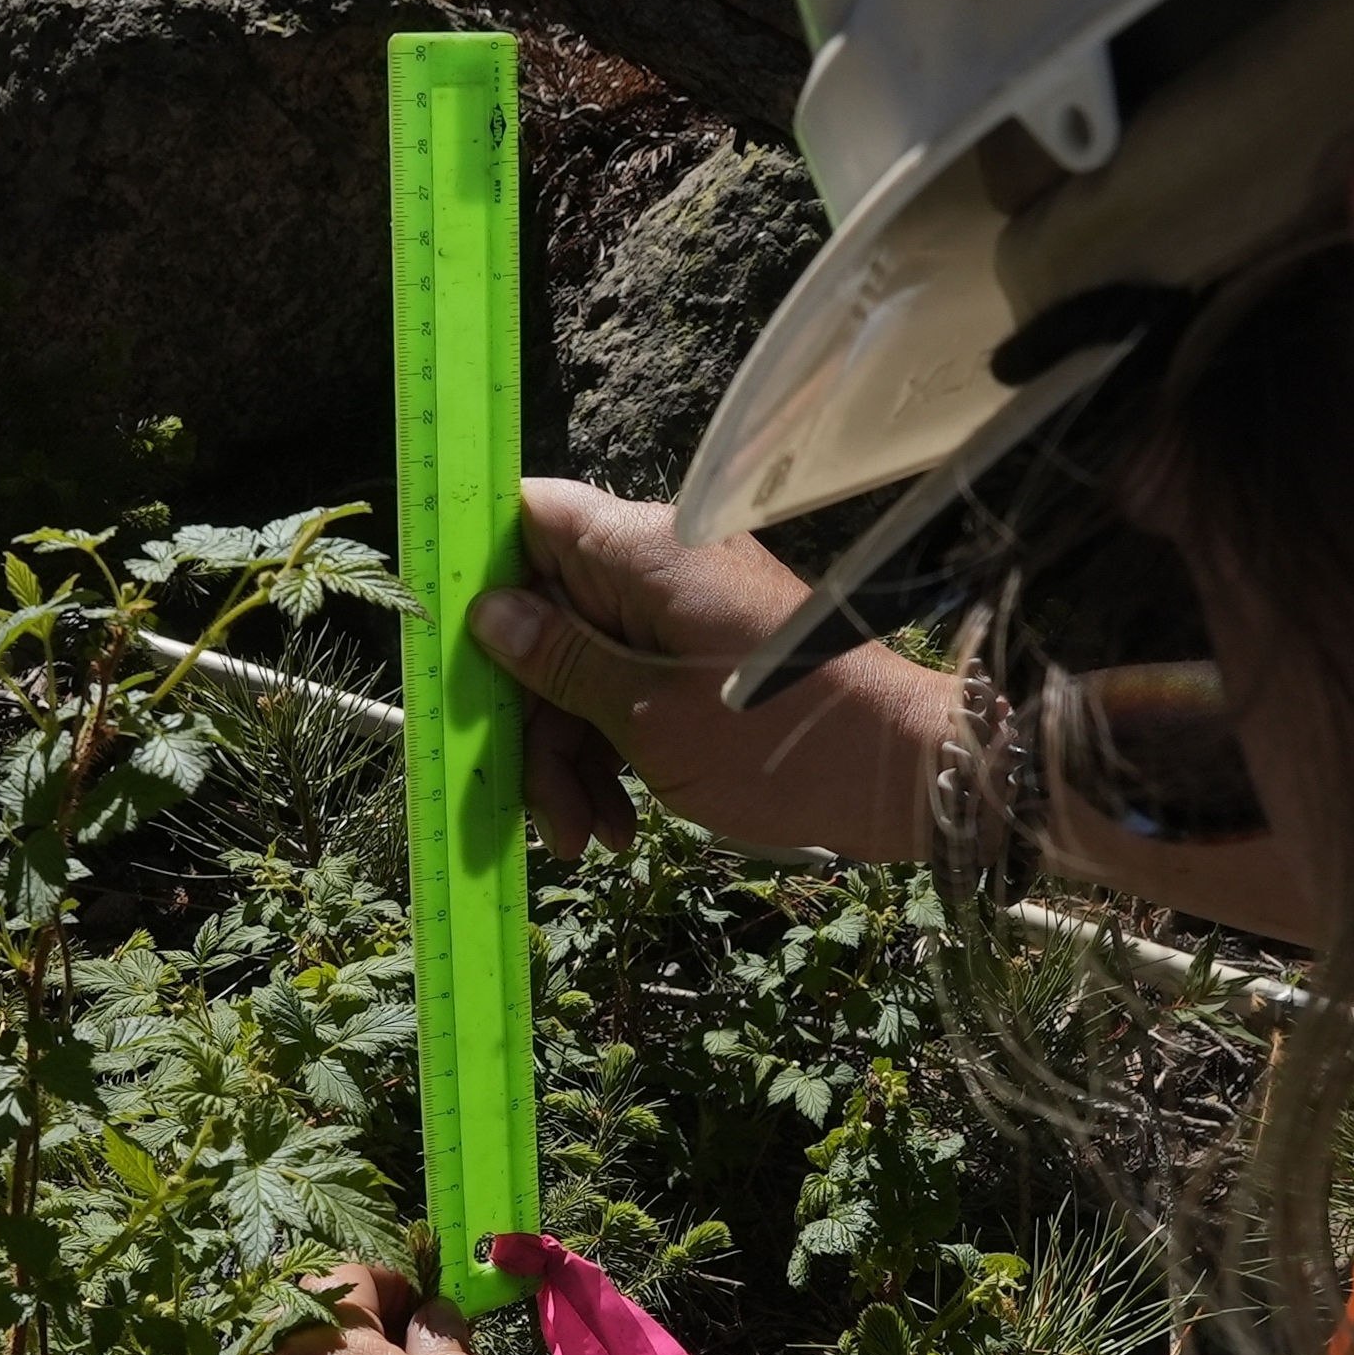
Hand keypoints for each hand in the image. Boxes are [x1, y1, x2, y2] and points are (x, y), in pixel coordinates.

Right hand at [465, 478, 954, 861]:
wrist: (901, 777)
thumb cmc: (778, 740)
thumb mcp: (646, 718)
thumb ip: (560, 664)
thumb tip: (487, 615)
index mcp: (645, 550)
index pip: (530, 516)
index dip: (479, 571)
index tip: (451, 648)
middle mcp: (663, 565)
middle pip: (547, 616)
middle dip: (531, 716)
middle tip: (535, 806)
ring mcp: (687, 614)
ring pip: (584, 667)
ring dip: (571, 755)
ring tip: (584, 837)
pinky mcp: (707, 660)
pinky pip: (631, 691)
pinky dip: (615, 754)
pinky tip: (616, 826)